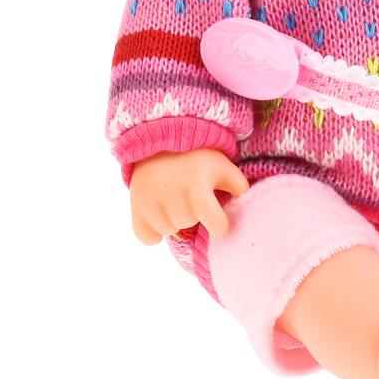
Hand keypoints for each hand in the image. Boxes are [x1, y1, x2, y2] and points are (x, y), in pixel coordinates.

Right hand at [129, 147, 249, 244]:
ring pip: (169, 231)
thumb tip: (243, 197)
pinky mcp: (136, 209)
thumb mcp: (222, 165)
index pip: (217, 227)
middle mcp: (174, 201)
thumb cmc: (196, 156)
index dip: (220, 223)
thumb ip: (238, 183)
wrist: (160, 141)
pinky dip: (152, 230)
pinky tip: (159, 213)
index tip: (217, 217)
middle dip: (193, 214)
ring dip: (173, 220)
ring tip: (174, 199)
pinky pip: (146, 237)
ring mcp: (152, 206)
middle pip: (189, 226)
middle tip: (190, 195)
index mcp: (198, 191)